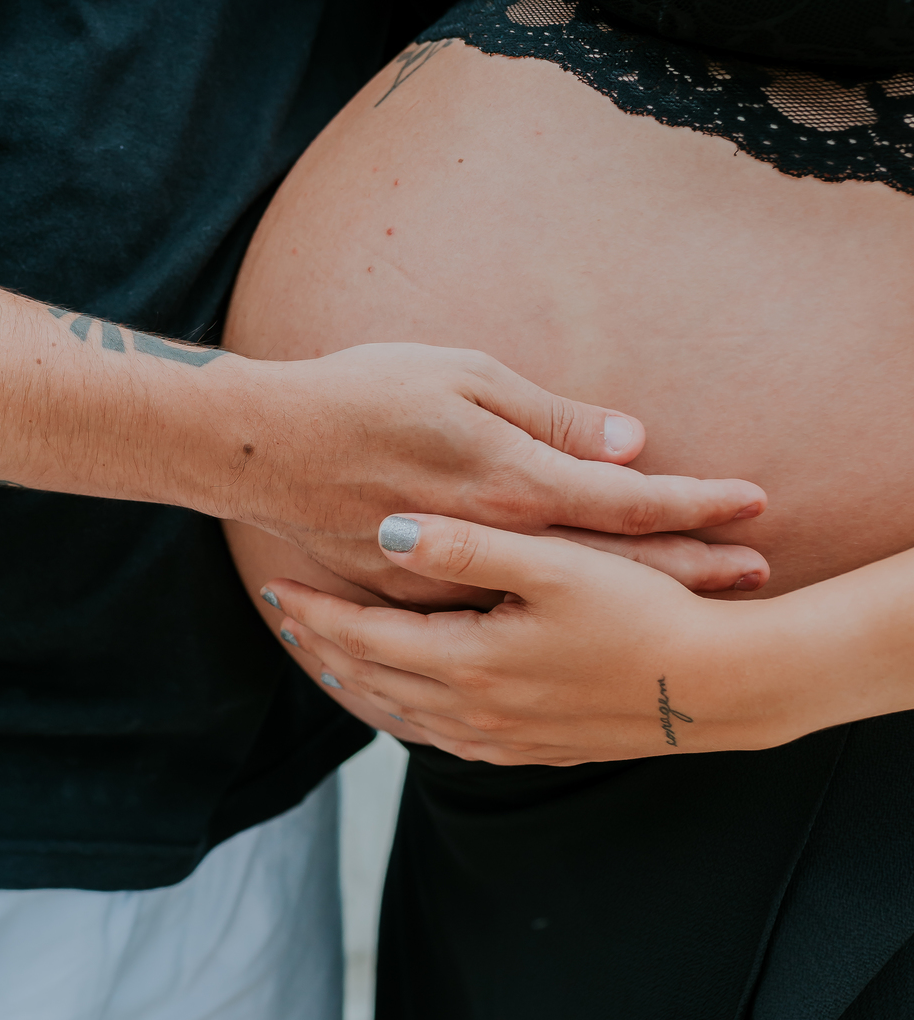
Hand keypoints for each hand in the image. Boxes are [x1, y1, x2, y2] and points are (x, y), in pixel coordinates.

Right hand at [208, 342, 766, 601]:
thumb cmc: (364, 394)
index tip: (754, 504)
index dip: (698, 502)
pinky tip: (584, 644)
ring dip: (633, 607)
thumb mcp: (466, 376)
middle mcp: (498, 547)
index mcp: (514, 485)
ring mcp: (458, 587)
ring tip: (693, 611)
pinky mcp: (417, 604)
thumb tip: (629, 441)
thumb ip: (551, 418)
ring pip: (564, 606)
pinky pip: (503, 627)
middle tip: (755, 574)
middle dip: (693, 568)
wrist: (264, 448)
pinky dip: (554, 632)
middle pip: (616, 567)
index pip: (631, 502)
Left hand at [261, 510, 809, 763]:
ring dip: (357, 681)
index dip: (316, 612)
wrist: (715, 690)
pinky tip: (404, 696)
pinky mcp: (529, 750)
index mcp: (468, 664)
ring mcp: (499, 740)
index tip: (277, 583)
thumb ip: (469, 545)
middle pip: (370, 680)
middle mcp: (472, 713)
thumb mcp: (555, 567)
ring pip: (400, 714)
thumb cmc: (642, 617)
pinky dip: (404, 709)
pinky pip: (440, 735)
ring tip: (326, 653)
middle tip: (286, 614)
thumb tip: (390, 528)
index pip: (363, 639)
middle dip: (323, 646)